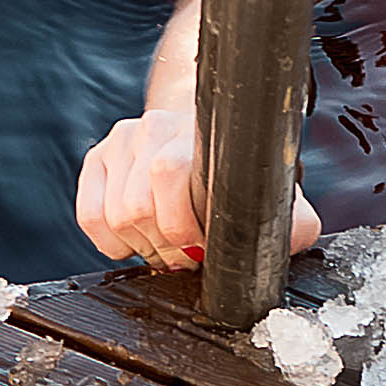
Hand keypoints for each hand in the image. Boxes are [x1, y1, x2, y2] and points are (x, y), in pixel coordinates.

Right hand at [74, 95, 320, 275]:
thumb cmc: (235, 173)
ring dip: (143, 246)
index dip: (182, 225)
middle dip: (165, 246)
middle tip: (186, 256)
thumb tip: (294, 239)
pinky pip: (91, 217)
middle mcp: (155, 129)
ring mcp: (123, 141)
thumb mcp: (272, 193)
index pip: (169, 171)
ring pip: (115, 216)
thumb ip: (291, 219)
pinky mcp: (98, 159)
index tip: (203, 250)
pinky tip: (137, 240)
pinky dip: (112, 243)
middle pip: (137, 207)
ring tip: (167, 246)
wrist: (199, 135)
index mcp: (198, 134)